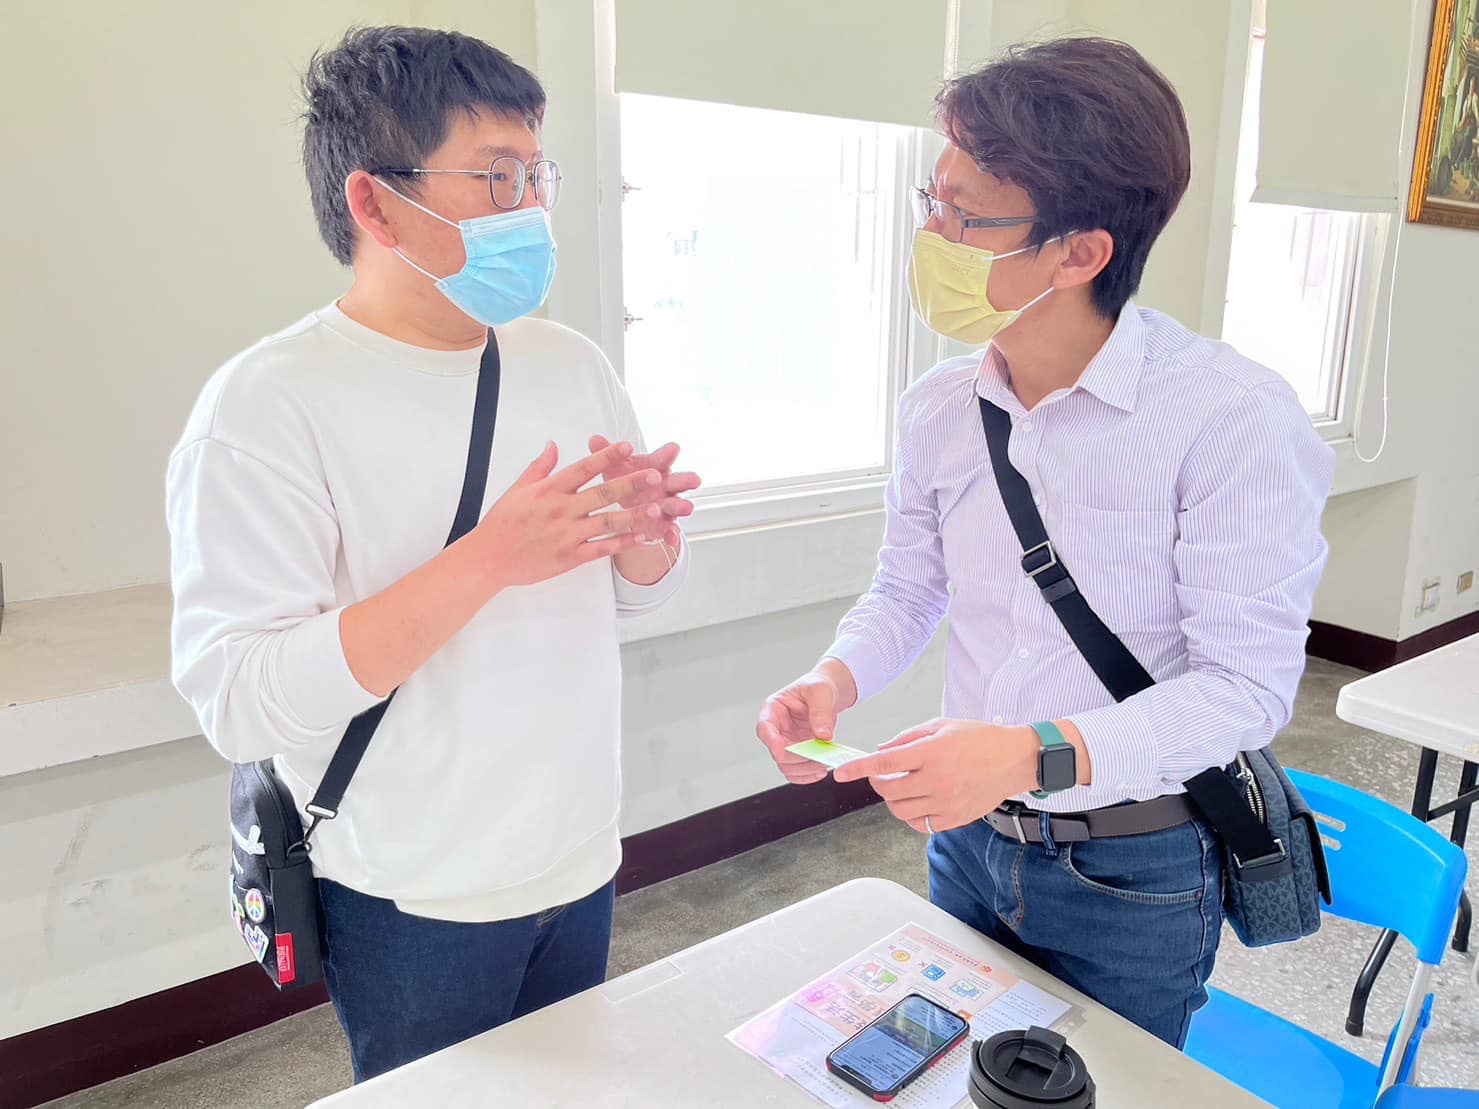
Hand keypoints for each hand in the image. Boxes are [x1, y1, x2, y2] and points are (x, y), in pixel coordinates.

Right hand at [471, 440, 668, 589]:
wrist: (489, 558)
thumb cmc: (502, 523)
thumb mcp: (518, 489)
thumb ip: (540, 467)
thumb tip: (553, 445)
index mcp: (550, 490)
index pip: (584, 468)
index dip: (607, 456)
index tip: (627, 446)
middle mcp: (562, 510)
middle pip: (603, 493)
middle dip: (632, 484)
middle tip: (656, 476)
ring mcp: (567, 534)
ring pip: (607, 522)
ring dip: (634, 515)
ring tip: (656, 508)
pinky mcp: (569, 557)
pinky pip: (600, 549)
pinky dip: (621, 543)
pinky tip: (640, 537)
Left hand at [588, 435, 699, 547]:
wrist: (627, 507)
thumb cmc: (625, 481)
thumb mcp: (615, 468)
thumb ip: (608, 454)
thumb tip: (595, 440)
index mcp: (654, 469)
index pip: (661, 459)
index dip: (667, 454)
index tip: (674, 448)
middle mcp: (664, 486)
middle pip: (676, 482)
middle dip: (685, 480)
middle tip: (694, 479)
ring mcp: (665, 506)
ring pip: (675, 506)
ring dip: (681, 506)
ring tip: (687, 507)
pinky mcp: (663, 524)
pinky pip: (669, 530)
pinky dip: (672, 534)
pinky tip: (673, 538)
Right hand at [756, 660, 858, 784]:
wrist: (830, 693)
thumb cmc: (818, 686)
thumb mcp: (820, 691)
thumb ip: (821, 712)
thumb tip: (822, 735)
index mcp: (774, 708)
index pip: (765, 727)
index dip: (771, 741)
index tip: (780, 751)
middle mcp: (777, 728)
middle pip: (777, 752)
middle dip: (796, 758)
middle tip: (817, 758)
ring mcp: (788, 742)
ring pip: (786, 765)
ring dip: (804, 770)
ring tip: (822, 764)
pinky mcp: (799, 752)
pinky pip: (797, 771)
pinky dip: (807, 775)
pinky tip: (820, 769)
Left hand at [833, 719, 1039, 833]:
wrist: (1015, 760)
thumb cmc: (980, 738)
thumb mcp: (942, 726)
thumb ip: (908, 738)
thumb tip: (881, 751)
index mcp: (931, 753)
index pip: (883, 763)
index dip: (857, 769)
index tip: (841, 774)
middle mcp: (937, 780)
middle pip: (888, 791)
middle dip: (877, 783)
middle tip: (881, 775)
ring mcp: (946, 802)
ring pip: (900, 810)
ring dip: (893, 799)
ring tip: (903, 786)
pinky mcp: (955, 818)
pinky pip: (921, 824)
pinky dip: (913, 815)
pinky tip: (919, 801)